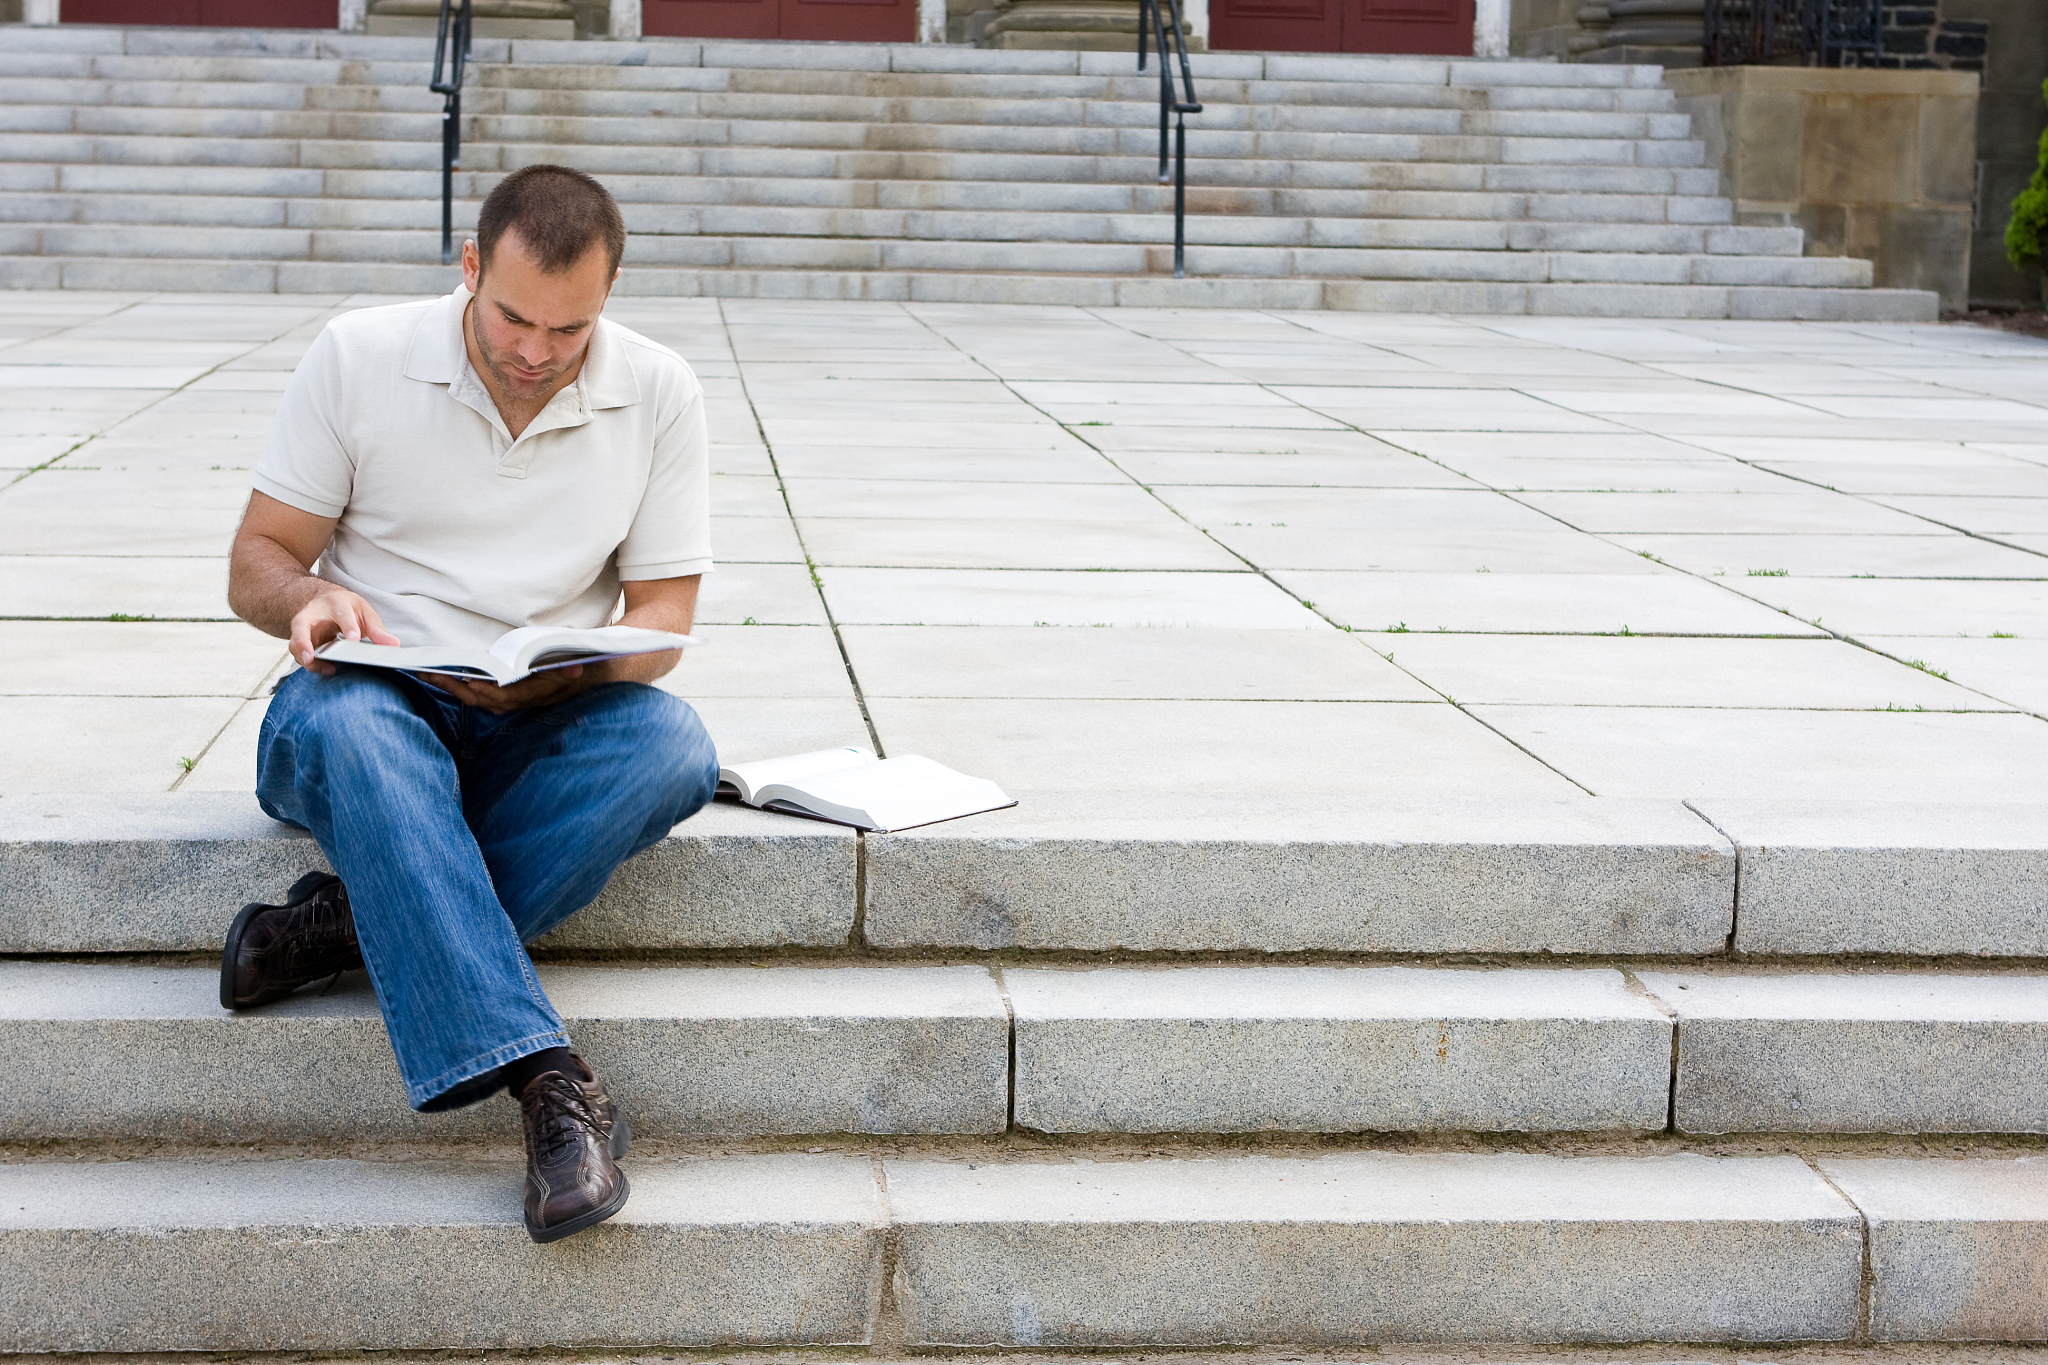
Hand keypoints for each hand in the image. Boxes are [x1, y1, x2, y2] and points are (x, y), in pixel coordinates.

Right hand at [290, 588, 398, 673]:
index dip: (347, 626)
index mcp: (336, 603)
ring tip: (319, 668)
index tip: (354, 640)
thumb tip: (394, 644)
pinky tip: (326, 670)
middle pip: (301, 624)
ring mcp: (302, 627)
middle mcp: (313, 613)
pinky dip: (310, 663)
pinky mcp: (299, 640)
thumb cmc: (348, 608)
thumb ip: (377, 629)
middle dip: (304, 641)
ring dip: (303, 656)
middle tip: (311, 658)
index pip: (341, 613)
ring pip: (295, 642)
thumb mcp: (364, 613)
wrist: (327, 602)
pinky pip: (299, 653)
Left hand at [420, 664, 587, 714]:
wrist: (572, 685)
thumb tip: (575, 668)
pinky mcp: (495, 696)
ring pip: (470, 697)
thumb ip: (569, 671)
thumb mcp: (571, 671)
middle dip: (453, 686)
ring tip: (426, 672)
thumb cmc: (566, 675)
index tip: (469, 681)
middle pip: (477, 698)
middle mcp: (510, 702)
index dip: (485, 690)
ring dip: (448, 686)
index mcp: (525, 696)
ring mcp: (501, 700)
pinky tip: (438, 675)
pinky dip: (454, 685)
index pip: (502, 696)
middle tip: (429, 672)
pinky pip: (471, 693)